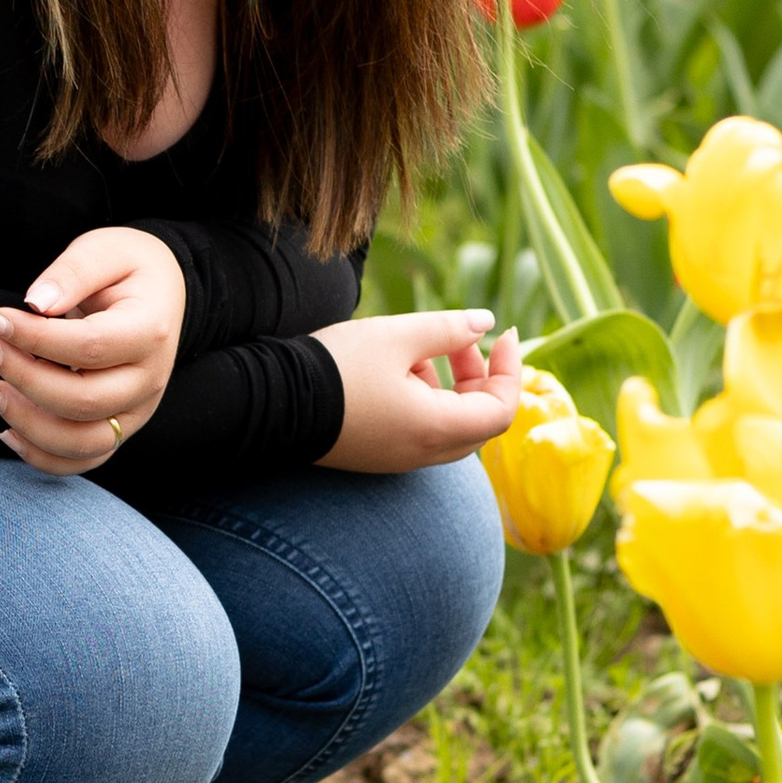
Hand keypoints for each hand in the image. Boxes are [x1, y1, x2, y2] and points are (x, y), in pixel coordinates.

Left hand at [0, 227, 187, 477]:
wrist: (160, 292)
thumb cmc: (125, 267)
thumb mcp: (102, 251)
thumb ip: (71, 273)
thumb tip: (34, 304)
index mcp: (151, 331)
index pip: (88, 347)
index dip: (33, 337)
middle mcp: (150, 380)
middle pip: (82, 401)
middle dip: (22, 377)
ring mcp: (137, 411)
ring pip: (81, 442)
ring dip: (25, 421)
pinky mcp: (121, 428)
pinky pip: (82, 460)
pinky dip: (41, 456)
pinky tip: (7, 428)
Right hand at [313, 311, 525, 474]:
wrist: (270, 403)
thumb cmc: (336, 368)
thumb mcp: (395, 336)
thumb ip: (448, 328)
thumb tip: (486, 323)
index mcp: (435, 428)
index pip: (501, 411)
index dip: (511, 370)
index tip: (504, 334)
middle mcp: (422, 453)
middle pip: (479, 421)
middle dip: (481, 376)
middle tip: (461, 338)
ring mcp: (399, 458)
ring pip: (449, 426)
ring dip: (452, 386)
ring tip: (422, 348)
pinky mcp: (377, 455)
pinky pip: (421, 431)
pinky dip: (426, 400)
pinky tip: (397, 369)